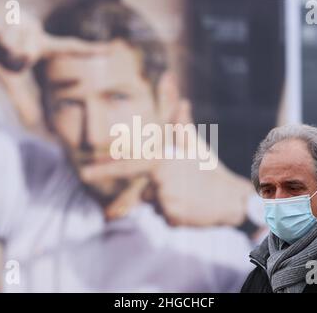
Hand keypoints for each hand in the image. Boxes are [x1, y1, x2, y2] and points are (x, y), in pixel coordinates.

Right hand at [0, 7, 106, 130]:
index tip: (111, 49)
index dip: (91, 50)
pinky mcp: (7, 11)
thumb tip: (31, 124)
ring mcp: (24, 19)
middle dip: (10, 59)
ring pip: (12, 45)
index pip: (71, 48)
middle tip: (3, 51)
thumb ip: (22, 99)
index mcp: (43, 45)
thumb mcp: (10, 79)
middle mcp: (38, 30)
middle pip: (27, 55)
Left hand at [80, 100, 254, 226]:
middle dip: (149, 190)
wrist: (232, 198)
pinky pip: (164, 216)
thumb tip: (181, 98)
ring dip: (165, 200)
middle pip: (142, 188)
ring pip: (153, 202)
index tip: (84, 172)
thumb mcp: (195, 146)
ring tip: (188, 193)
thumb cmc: (210, 168)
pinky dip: (173, 212)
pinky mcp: (173, 218)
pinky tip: (190, 206)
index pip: (130, 165)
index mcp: (164, 161)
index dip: (106, 168)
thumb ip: (181, 124)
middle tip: (166, 187)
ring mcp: (167, 201)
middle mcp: (162, 181)